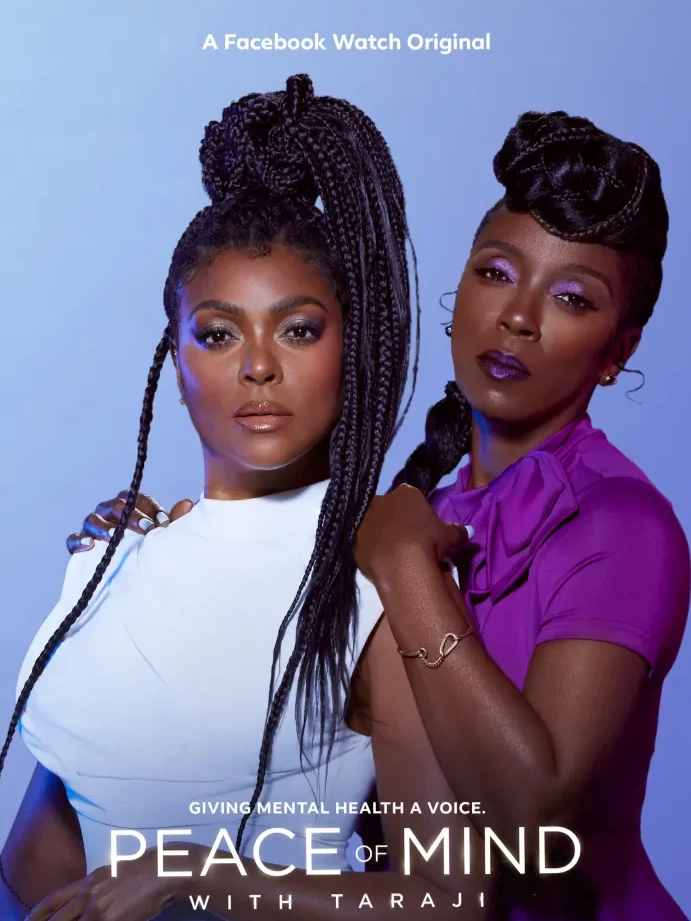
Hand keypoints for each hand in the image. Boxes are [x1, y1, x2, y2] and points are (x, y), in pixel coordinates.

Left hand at [26, 847, 180, 920]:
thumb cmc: (143, 872)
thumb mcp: (113, 874)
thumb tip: (83, 904)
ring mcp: (98, 910)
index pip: (53, 900)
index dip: (36, 915)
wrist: (163, 871)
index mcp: (89, 881)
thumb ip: (95, 889)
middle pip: (57, 919)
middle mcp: (89, 895)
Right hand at [67, 493, 193, 554]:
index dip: (149, 508)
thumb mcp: (162, 538)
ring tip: (115, 536)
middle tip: (147, 530)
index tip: (163, 523)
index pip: (136, 498)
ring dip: (104, 526)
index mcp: (131, 507)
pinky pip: (72, 539)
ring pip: (93, 519)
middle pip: (115, 506)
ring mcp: (93, 529)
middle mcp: (110, 514)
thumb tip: (188, 503)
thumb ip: (173, 522)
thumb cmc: (148, 551)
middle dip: (131, 516)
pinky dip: (78, 540)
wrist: (128, 581)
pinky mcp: (80, 547)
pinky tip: (89, 545)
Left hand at [354, 484, 471, 581]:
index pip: (411, 497)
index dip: (418, 513)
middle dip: (397, 521)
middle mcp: (380, 500)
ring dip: (382, 535)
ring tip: (395, 554)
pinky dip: (373, 551)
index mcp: (404, 492)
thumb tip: (467, 530)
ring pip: (374, 526)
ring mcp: (364, 521)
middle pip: (390, 509)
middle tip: (409, 540)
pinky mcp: (354, 542)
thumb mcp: (450, 535)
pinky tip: (384, 563)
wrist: (401, 564)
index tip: (423, 527)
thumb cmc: (429, 541)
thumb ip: (458, 530)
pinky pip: (365, 545)